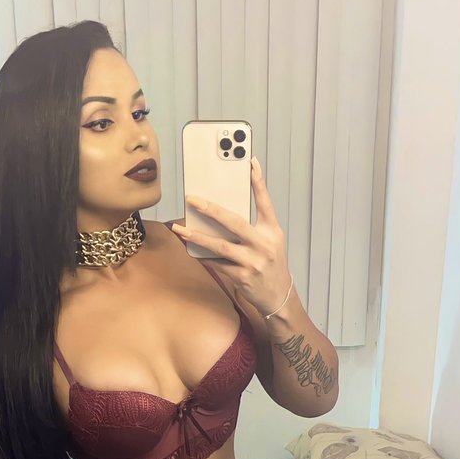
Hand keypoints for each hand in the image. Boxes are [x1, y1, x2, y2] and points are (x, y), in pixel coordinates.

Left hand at [171, 156, 291, 318]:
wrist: (279, 297)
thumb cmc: (270, 264)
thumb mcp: (271, 241)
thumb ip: (254, 226)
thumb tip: (224, 212)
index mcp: (272, 231)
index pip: (265, 202)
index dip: (258, 182)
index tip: (250, 162)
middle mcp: (264, 244)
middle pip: (235, 222)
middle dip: (212, 210)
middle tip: (193, 200)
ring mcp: (253, 262)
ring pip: (220, 245)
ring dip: (197, 237)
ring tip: (180, 230)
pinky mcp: (242, 277)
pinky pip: (217, 264)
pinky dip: (203, 257)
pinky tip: (191, 250)